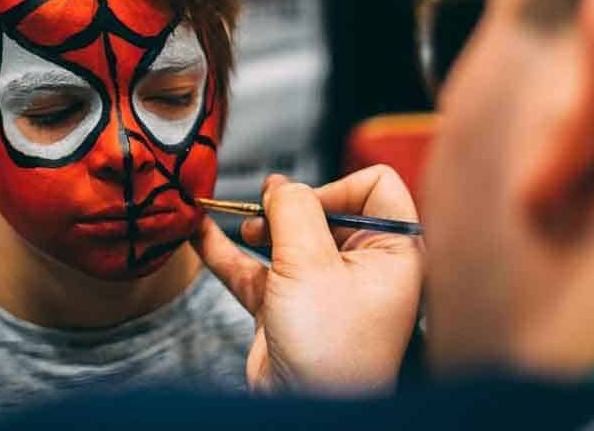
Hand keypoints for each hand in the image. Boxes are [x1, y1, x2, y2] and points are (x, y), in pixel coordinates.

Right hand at [191, 165, 423, 394]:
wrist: (305, 411)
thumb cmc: (330, 352)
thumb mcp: (311, 265)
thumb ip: (294, 210)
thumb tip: (281, 185)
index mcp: (393, 251)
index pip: (376, 186)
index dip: (336, 187)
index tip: (304, 206)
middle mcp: (363, 265)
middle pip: (324, 207)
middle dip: (289, 206)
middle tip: (266, 212)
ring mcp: (323, 285)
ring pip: (287, 235)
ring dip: (258, 226)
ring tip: (242, 228)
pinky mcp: (288, 305)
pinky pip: (255, 268)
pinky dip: (229, 252)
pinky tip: (201, 234)